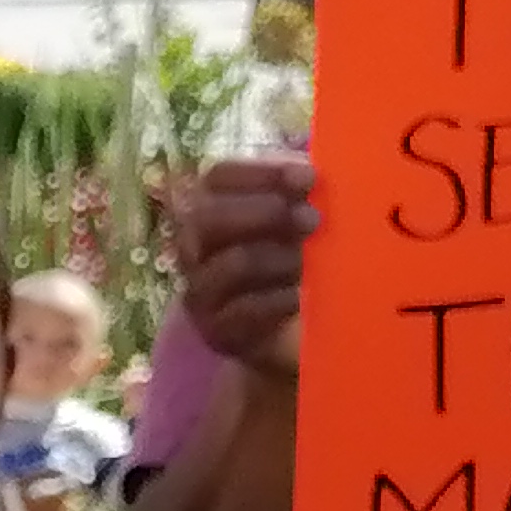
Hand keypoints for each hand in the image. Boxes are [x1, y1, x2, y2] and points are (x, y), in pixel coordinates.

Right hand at [175, 156, 313, 375]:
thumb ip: (304, 194)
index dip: (261, 173)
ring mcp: (202, 293)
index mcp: (217, 210)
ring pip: (229, 263)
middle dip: (265, 214)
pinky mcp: (217, 332)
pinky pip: (243, 310)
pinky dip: (279, 300)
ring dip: (278, 258)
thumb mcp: (308, 221)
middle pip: (207, 217)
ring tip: (307, 265)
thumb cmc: (305, 266)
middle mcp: (197, 249)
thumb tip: (313, 173)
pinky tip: (301, 298)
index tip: (308, 180)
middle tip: (312, 222)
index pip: (217, 178)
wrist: (300, 337)